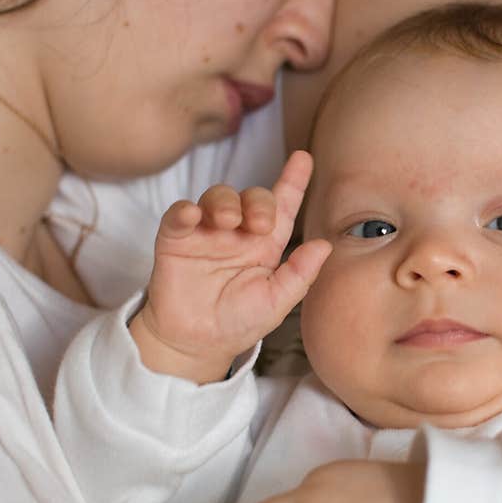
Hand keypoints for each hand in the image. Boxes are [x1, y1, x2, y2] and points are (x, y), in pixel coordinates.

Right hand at [129, 151, 330, 380]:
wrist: (196, 344)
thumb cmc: (238, 322)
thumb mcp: (275, 303)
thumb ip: (300, 275)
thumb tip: (326, 246)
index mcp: (266, 245)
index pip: (282, 207)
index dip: (293, 181)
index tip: (303, 158)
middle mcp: (238, 233)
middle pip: (251, 197)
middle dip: (258, 201)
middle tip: (259, 223)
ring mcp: (206, 233)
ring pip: (217, 197)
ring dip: (224, 202)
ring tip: (227, 222)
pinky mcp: (176, 239)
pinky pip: (179, 214)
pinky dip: (185, 210)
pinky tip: (192, 216)